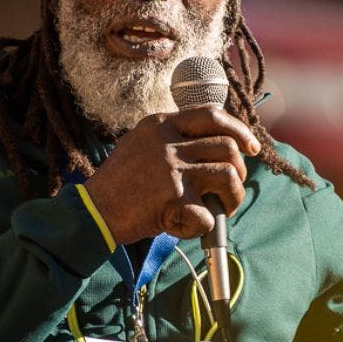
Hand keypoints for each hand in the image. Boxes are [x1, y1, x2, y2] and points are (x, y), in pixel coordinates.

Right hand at [83, 108, 261, 242]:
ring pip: (228, 174)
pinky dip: (206, 226)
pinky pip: (209, 214)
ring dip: (233, 196)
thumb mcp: (140, 143)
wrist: (93, 211)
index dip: (239, 130)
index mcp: (161, 124)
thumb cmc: (119, 183)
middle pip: (227, 146)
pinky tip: (190, 226)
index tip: (250, 148)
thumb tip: (217, 143)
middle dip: (239, 170)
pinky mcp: (173, 200)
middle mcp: (168, 143)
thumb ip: (172, 138)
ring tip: (222, 208)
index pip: (212, 115)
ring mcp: (172, 170)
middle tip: (230, 188)